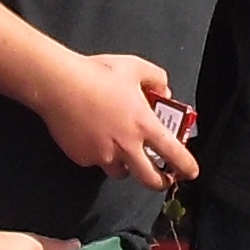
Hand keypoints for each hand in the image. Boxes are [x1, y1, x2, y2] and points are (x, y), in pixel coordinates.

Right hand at [38, 51, 199, 188]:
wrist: (58, 84)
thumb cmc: (97, 73)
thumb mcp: (134, 67)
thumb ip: (156, 78)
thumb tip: (164, 92)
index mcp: (144, 124)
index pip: (173, 153)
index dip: (186, 166)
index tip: (191, 173)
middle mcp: (126, 146)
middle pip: (149, 179)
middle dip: (159, 182)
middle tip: (161, 179)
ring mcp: (103, 155)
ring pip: (120, 173)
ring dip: (126, 167)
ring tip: (122, 153)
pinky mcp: (82, 157)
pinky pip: (95, 161)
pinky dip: (98, 154)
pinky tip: (92, 137)